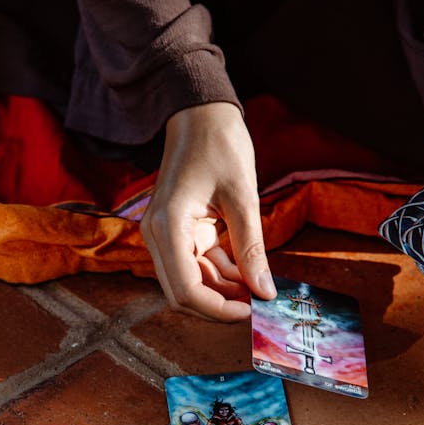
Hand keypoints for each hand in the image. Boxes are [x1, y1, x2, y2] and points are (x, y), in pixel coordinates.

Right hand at [141, 102, 276, 320]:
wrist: (200, 112)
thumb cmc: (219, 144)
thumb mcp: (243, 198)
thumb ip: (252, 248)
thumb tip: (265, 291)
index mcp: (168, 226)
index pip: (186, 290)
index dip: (218, 309)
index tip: (251, 311)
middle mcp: (158, 236)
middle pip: (183, 294)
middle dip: (220, 305)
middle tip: (257, 304)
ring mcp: (165, 235)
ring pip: (191, 283)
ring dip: (223, 291)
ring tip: (258, 287)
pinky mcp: (177, 232)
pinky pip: (197, 266)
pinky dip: (221, 274)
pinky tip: (248, 272)